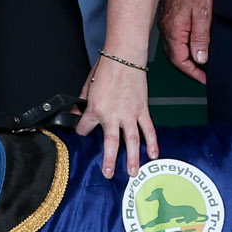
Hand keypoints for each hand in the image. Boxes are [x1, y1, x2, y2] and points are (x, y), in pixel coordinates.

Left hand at [76, 55, 157, 182]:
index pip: (85, 127)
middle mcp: (112, 116)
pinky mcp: (142, 110)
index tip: (83, 132)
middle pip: (110, 143)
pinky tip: (153, 154)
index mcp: (95, 109)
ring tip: (133, 172)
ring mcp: (129, 114)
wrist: (124, 57)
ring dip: (133, 158)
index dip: (82, 130)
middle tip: (108, 173)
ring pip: (132, 141)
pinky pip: (148, 129)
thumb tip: (78, 111)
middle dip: (108, 160)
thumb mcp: (87, 85)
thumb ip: (83, 101)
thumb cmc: (105, 68)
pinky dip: (152, 143)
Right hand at [160, 0, 214, 84]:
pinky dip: (183, 48)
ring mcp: (165, 24)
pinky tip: (192, 47)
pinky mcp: (167, 18)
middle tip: (204, 76)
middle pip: (175, 59)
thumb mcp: (203, 13)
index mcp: (174, 31)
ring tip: (200, 65)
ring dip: (186, 60)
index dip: (194, 73)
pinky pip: (173, 40)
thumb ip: (201, 38)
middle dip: (190, 70)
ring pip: (173, 50)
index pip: (181, 62)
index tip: (205, 79)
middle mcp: (166, 30)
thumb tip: (201, 59)